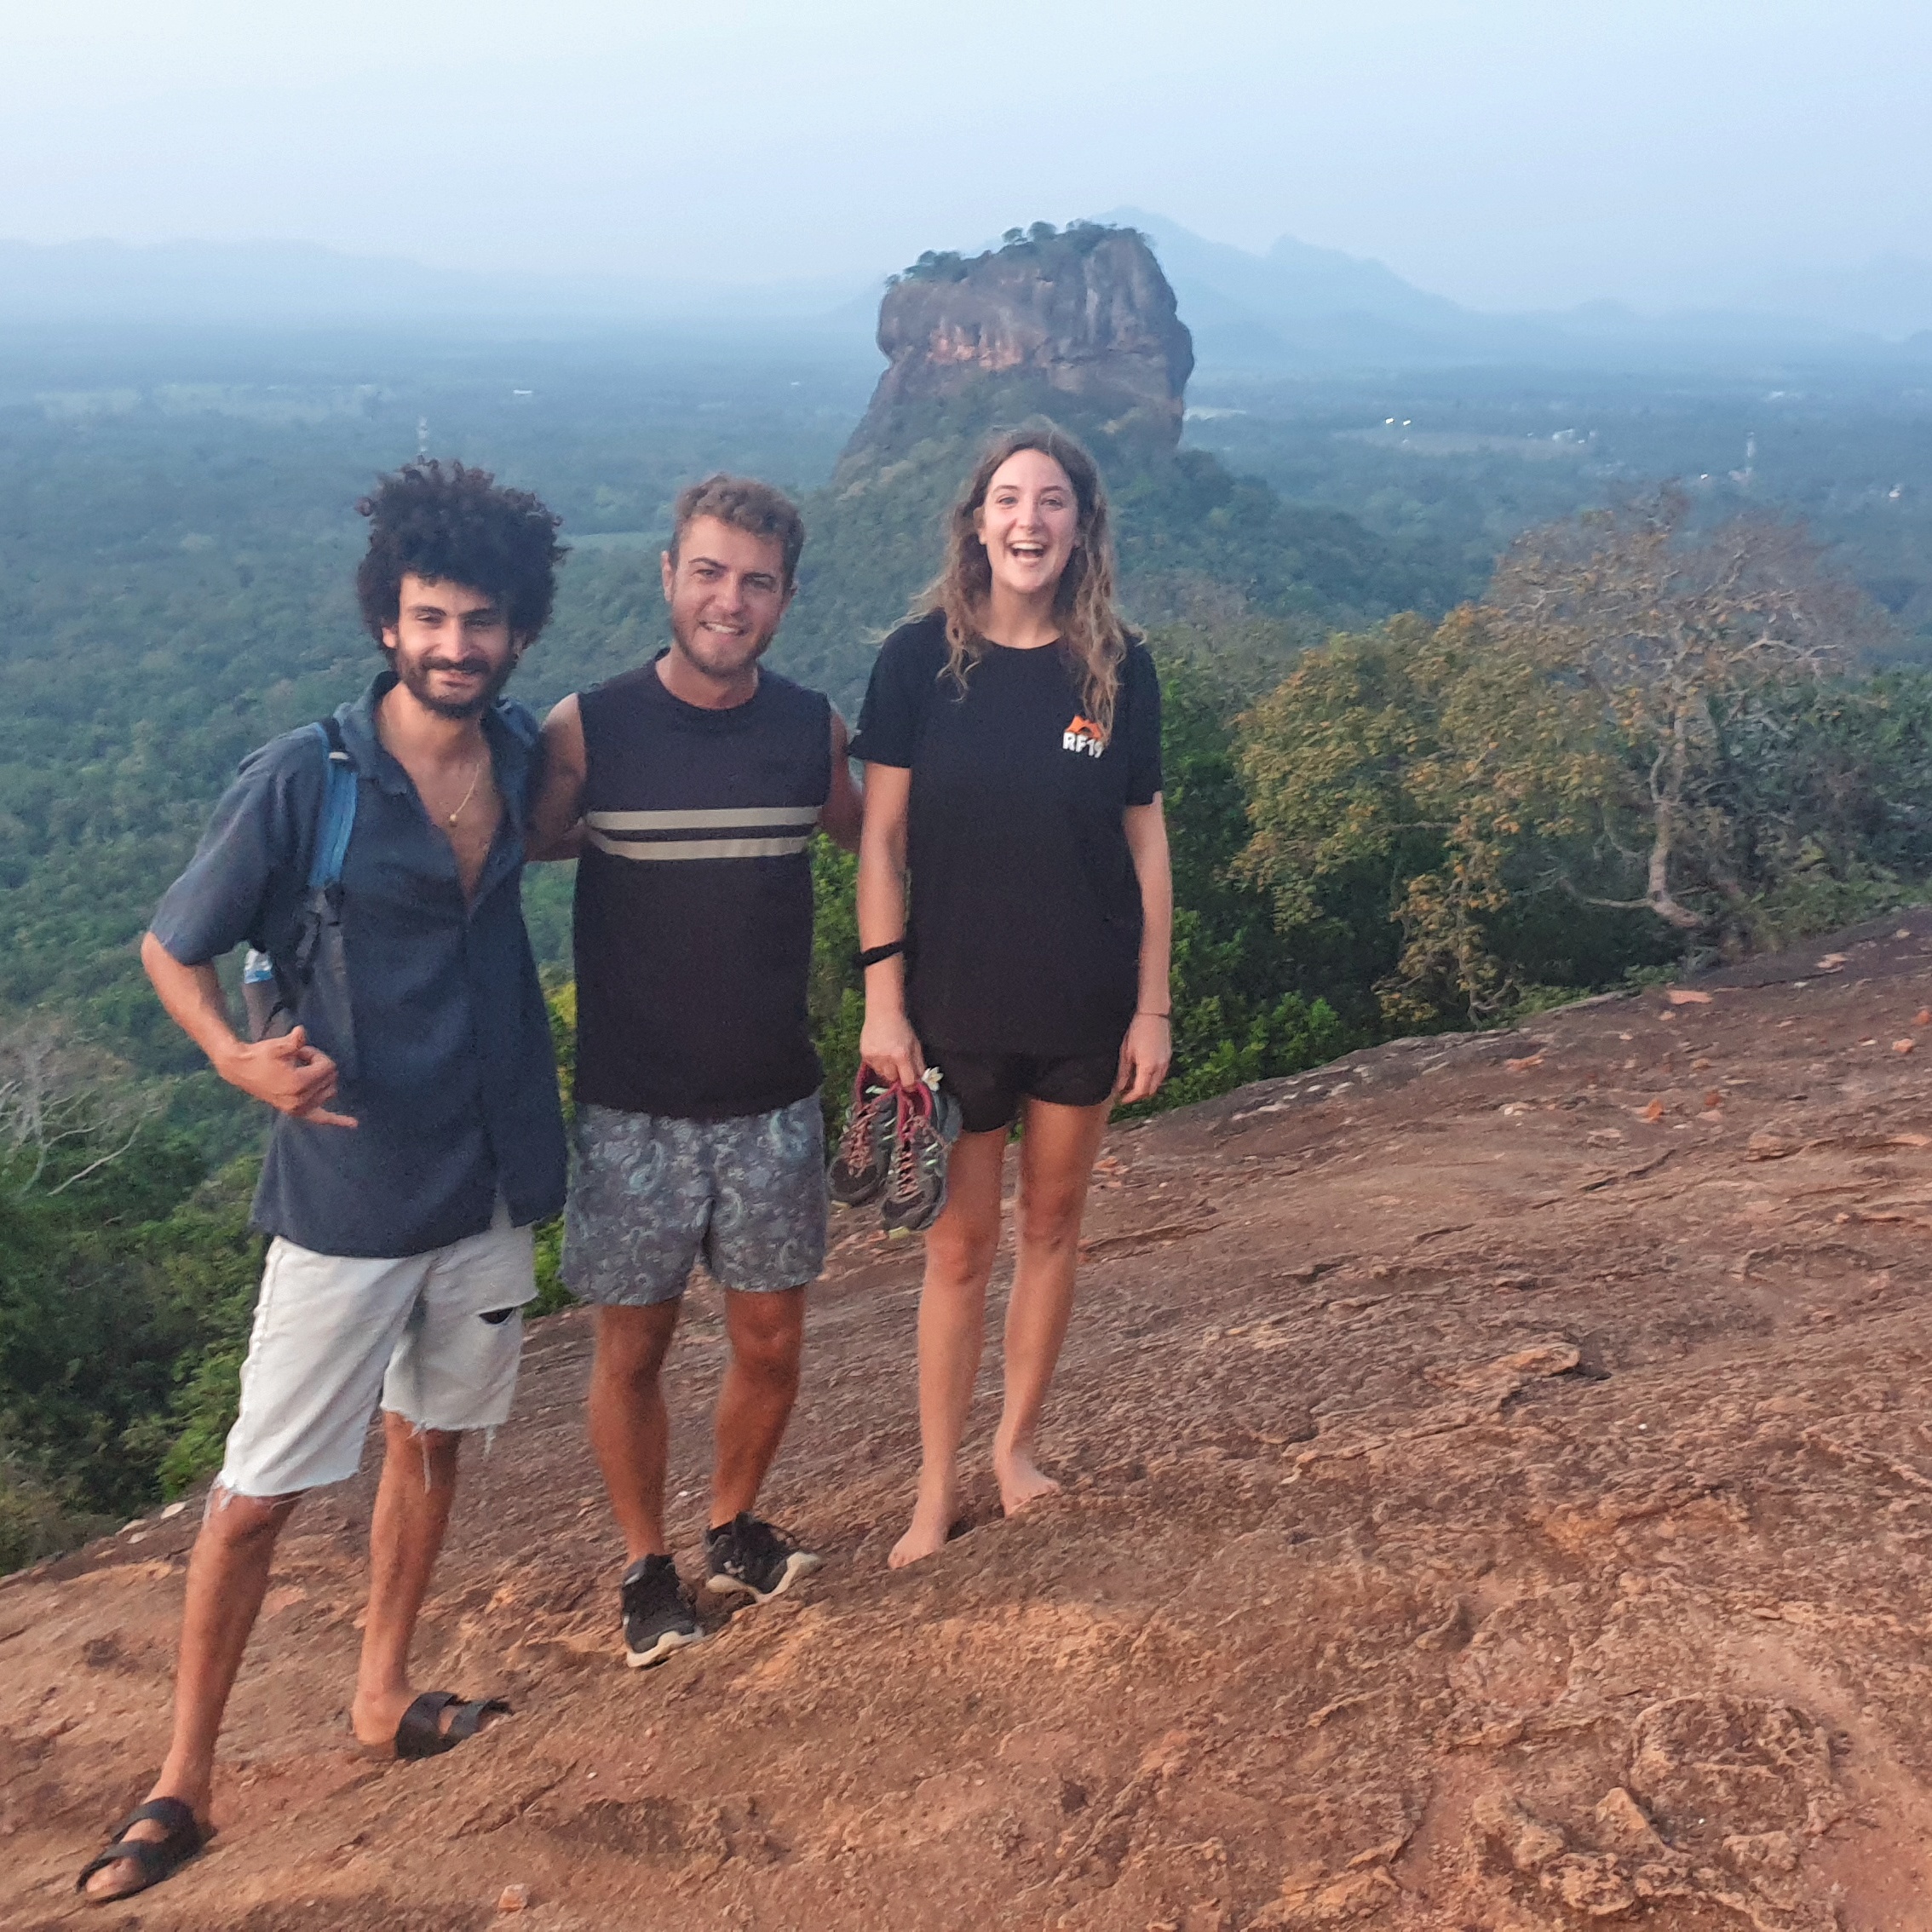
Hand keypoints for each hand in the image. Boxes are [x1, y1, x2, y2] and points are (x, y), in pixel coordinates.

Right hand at [219, 1025, 357, 1127]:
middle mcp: (300, 1100)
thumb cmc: (260, 1055)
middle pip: (330, 1078)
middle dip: (318, 1065)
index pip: (327, 1066)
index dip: (315, 1054)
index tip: (299, 1051)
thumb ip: (294, 1042)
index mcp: (298, 1084)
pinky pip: (321, 1119)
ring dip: (322, 1079)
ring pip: (330, 1091)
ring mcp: (298, 1109)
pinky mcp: (296, 1112)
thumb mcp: (278, 1046)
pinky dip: (337, 1121)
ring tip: (301, 1071)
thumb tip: (301, 1032)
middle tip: (297, 1060)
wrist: (240, 1070)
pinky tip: (354, 1124)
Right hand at [859, 1002, 925, 1091]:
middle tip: (899, 1065)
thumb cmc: (902, 1028)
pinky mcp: (865, 1055)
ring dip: (887, 1070)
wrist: (883, 1013)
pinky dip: (878, 1064)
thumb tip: (920, 1081)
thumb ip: (919, 1064)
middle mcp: (887, 1058)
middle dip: (897, 1076)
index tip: (911, 1084)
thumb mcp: (915, 1044)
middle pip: (893, 1079)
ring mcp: (874, 1057)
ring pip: (882, 1074)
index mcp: (902, 1055)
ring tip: (889, 1056)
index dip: (910, 1085)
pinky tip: (881, 1052)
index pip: (907, 1081)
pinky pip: (873, 1067)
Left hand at [1114, 1013, 1171, 1105]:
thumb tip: (1119, 1088)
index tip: (1122, 1100)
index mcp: (1147, 1067)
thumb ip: (1123, 1072)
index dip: (1130, 1098)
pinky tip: (1142, 1072)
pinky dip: (1152, 1078)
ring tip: (1133, 1083)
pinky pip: (1161, 1074)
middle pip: (1150, 1091)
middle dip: (1139, 1095)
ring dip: (1146, 1087)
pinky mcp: (1168, 1056)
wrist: (1153, 1014)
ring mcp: (1166, 1062)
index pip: (1140, 1092)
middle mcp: (1159, 1067)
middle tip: (1126, 1093)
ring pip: (1157, 1083)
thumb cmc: (1136, 1030)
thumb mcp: (1125, 1052)